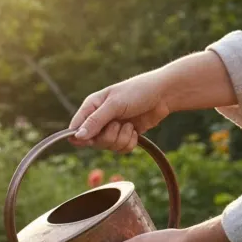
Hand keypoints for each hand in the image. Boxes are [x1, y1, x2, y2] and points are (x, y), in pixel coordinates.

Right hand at [68, 51, 237, 152]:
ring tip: (130, 124)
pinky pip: (121, 149)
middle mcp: (99, 119)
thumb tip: (77, 137)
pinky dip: (130, 142)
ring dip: (122, 138)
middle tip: (118, 124)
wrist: (165, 94)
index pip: (75, 130)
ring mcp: (112, 128)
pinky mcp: (125, 135)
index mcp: (91, 108)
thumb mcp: (114, 104)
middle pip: (92, 142)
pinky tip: (136, 130)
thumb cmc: (138, 91)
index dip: (81, 138)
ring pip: (108, 147)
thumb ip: (95, 121)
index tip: (93, 138)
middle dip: (108, 137)